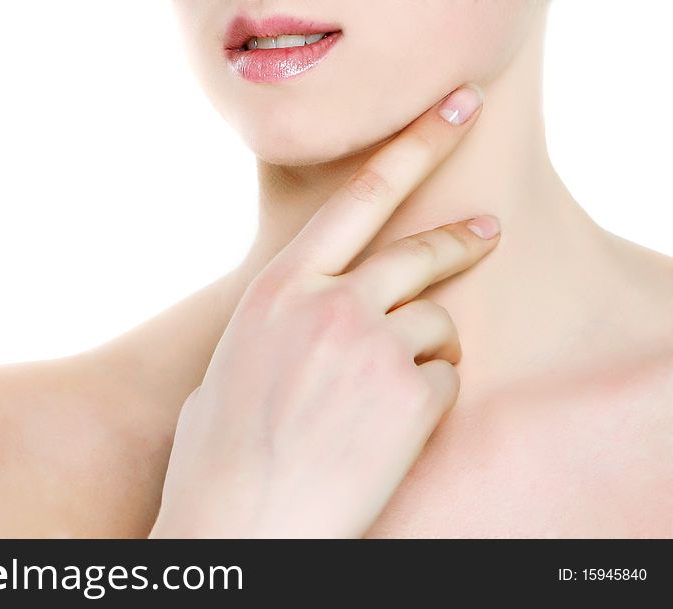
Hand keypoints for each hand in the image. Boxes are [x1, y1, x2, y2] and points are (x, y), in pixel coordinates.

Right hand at [151, 84, 495, 537]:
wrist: (241, 526)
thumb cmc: (221, 457)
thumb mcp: (227, 367)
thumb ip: (274, 327)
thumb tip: (297, 316)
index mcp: (278, 290)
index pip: (359, 198)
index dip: (413, 147)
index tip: (453, 112)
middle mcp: (329, 304)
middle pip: (418, 254)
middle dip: (459, 241)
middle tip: (485, 233)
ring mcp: (373, 347)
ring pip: (436, 323)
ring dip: (426, 350)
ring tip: (390, 396)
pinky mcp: (411, 396)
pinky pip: (444, 378)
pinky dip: (428, 398)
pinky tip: (388, 431)